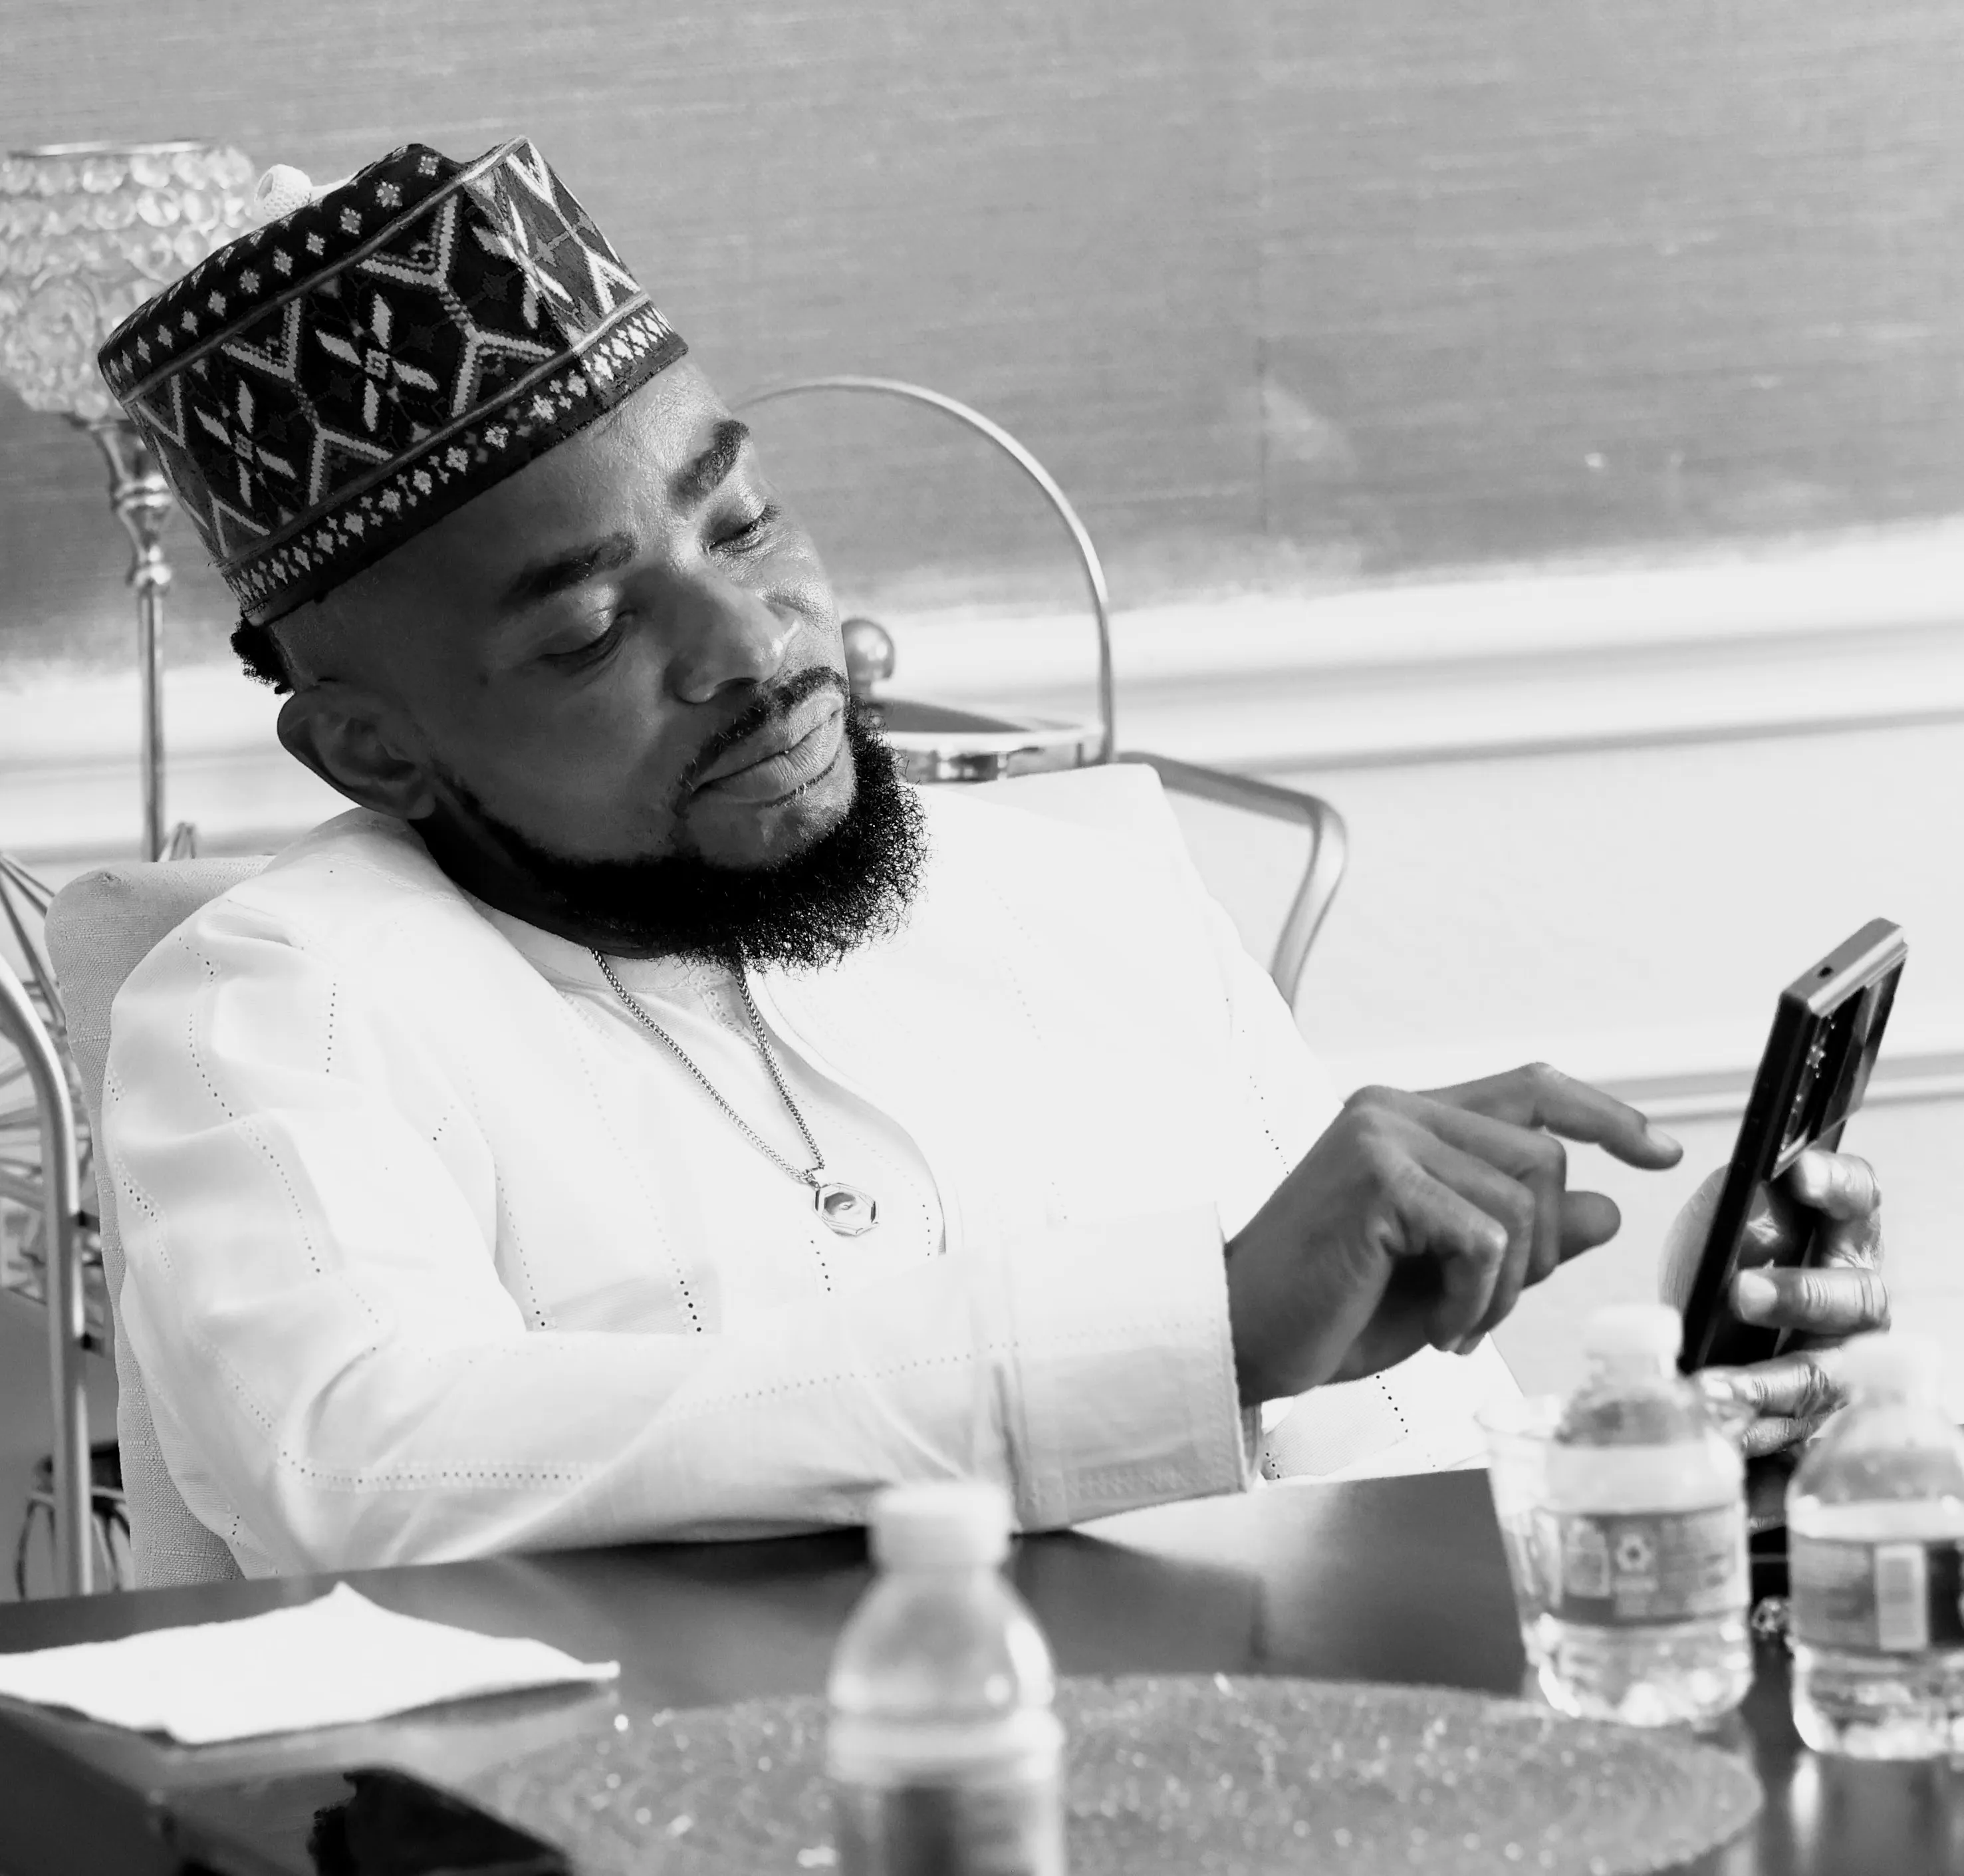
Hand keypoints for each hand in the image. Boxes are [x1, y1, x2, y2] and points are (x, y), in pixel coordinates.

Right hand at [1225, 1063, 1682, 1403]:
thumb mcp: (1447, 1273)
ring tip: (1454, 1322)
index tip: (1656, 1152)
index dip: (1604, 1115)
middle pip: (1542, 1156)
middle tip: (1484, 1307)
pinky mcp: (1378, 1176)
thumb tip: (1604, 1207)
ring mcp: (1382, 1136)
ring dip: (1506, 1286)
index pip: (1530, 1089)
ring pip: (1523, 1199)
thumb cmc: (1329, 1307)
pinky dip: (1479, 1299)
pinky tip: (1440, 1328)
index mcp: (1407, 1121)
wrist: (1243, 1337)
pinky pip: (1486, 1236)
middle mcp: (1394, 1111)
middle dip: (1541, 1248)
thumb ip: (1521, 1234)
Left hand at [1661, 1148, 1886, 1457]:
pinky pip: (1792, 1426)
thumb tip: (1748, 1208)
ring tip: (1714, 1385)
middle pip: (1857, 1296)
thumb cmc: (1725, 1268)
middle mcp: (1854, 1297)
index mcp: (1839, 1234)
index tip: (1802, 1173)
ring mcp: (1841, 1359)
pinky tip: (1714, 1422)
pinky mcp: (1814, 1412)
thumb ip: (1732, 1209)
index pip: (1858, 1198)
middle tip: (1741, 1290)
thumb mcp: (1715, 1225)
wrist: (1703, 1335)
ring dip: (1768, 1380)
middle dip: (1801, 1294)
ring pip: (1826, 1372)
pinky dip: (1750, 1427)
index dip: (1838, 1184)